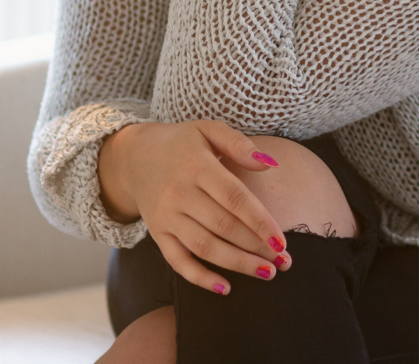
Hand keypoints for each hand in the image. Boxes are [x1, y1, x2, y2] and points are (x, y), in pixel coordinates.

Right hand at [97, 120, 290, 293]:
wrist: (134, 156)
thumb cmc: (182, 143)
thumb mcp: (208, 129)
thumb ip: (239, 144)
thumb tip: (271, 164)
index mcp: (197, 165)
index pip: (234, 198)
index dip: (260, 221)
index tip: (282, 241)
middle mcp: (179, 192)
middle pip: (223, 226)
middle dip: (256, 247)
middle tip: (284, 262)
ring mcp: (166, 216)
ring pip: (205, 247)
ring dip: (238, 264)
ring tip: (267, 272)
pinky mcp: (157, 233)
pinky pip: (178, 261)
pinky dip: (200, 278)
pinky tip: (226, 288)